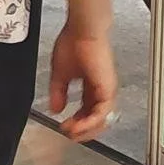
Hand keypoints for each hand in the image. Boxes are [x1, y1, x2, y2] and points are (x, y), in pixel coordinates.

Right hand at [46, 23, 117, 141]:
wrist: (82, 29)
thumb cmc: (74, 42)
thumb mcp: (60, 73)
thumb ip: (58, 92)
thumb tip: (56, 109)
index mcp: (91, 86)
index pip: (87, 111)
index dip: (76, 122)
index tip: (63, 126)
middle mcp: (101, 90)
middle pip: (96, 119)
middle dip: (81, 130)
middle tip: (69, 134)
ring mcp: (106, 90)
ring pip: (102, 120)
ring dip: (86, 130)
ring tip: (71, 133)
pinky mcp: (108, 89)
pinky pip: (102, 113)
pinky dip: (90, 122)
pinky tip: (78, 125)